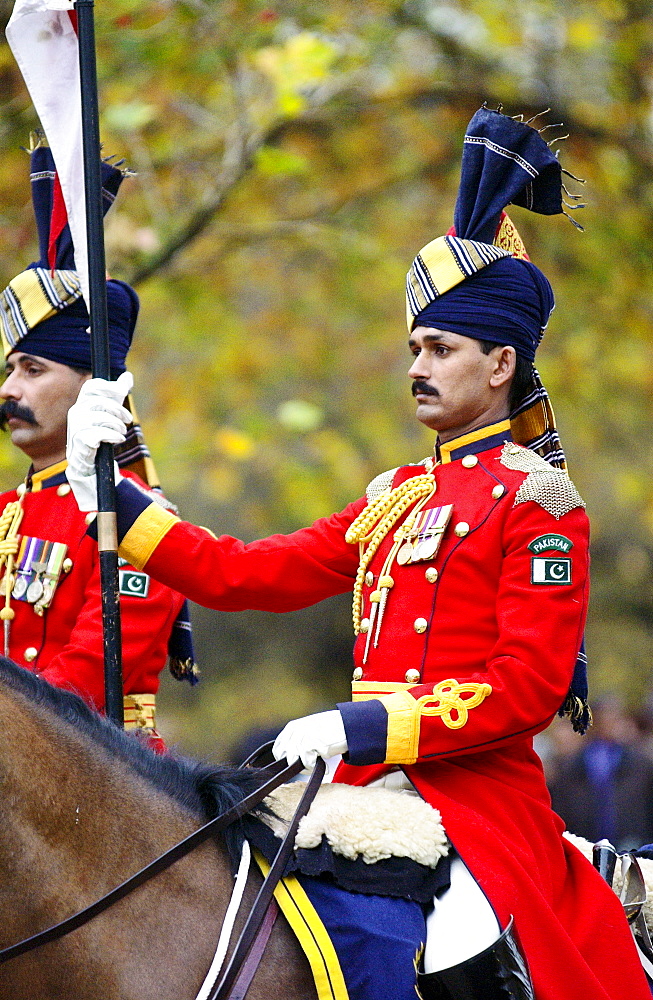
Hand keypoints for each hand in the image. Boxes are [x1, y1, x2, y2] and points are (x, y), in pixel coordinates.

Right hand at [66, 372, 133, 510]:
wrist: (89, 463)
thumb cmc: (99, 436)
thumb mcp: (110, 413)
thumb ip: (117, 394)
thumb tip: (128, 376)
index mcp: (83, 404)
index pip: (92, 386)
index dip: (108, 387)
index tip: (123, 393)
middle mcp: (77, 413)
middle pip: (99, 401)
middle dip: (117, 409)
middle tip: (127, 420)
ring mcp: (76, 428)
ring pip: (99, 417)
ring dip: (116, 425)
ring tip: (122, 432)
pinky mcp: (80, 442)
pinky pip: (97, 433)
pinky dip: (111, 435)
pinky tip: (117, 439)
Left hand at [272, 710, 347, 769]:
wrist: (347, 725)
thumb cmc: (330, 728)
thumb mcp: (308, 728)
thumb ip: (296, 739)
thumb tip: (287, 755)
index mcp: (292, 727)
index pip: (277, 748)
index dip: (284, 759)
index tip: (293, 763)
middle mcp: (294, 731)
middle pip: (284, 757)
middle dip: (294, 764)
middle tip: (307, 763)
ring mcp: (301, 738)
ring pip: (293, 762)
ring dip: (305, 766)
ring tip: (316, 761)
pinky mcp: (310, 745)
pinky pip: (306, 764)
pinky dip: (314, 766)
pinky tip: (323, 761)